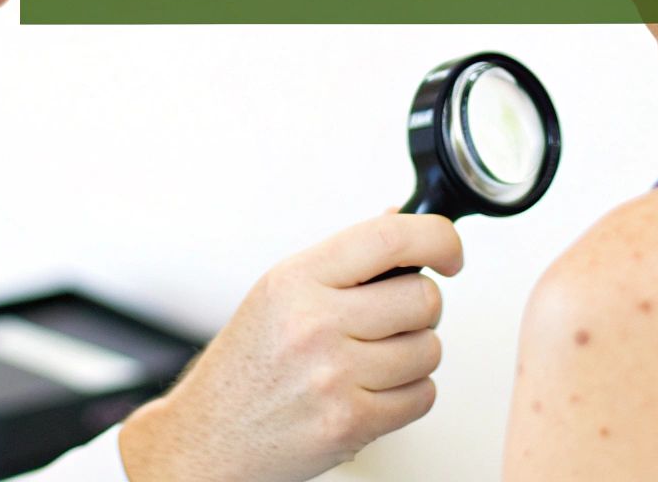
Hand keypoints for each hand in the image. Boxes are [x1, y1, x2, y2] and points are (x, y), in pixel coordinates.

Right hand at [118, 210, 462, 481]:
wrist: (209, 439)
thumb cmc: (246, 368)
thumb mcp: (279, 294)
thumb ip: (343, 259)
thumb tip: (399, 218)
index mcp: (296, 280)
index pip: (390, 237)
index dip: (438, 239)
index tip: (449, 253)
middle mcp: (314, 323)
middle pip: (423, 298)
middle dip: (418, 310)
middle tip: (388, 322)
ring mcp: (333, 375)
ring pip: (430, 350)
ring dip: (413, 356)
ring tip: (371, 362)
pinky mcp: (350, 422)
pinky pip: (422, 396)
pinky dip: (408, 395)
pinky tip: (371, 391)